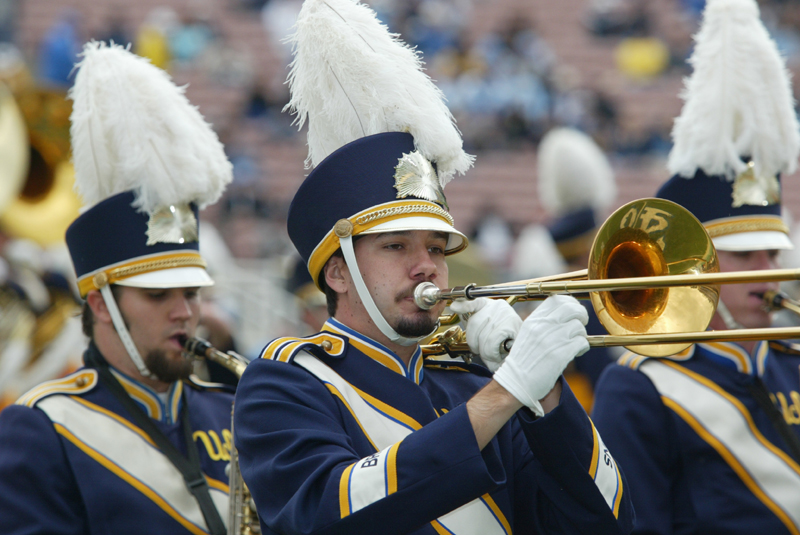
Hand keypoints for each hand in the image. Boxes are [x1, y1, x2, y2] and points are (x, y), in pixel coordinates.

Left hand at [449, 298, 521, 371]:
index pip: (475, 301)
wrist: (526, 354)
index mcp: (492, 305)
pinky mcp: (512, 326)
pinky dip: (493, 353)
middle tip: (485, 350)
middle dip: (475, 343)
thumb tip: (456, 308)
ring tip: (496, 353)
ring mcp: (506, 315)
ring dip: (486, 352)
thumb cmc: (505, 344)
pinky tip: (501, 353)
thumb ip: (473, 322)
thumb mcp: (486, 331)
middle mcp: (499, 306)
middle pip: (474, 324)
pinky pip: (491, 342)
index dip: (464, 305)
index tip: (454, 306)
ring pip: (483, 337)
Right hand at [492, 295, 588, 415]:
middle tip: (581, 323)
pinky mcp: (561, 354)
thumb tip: (566, 312)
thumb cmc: (524, 359)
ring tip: (574, 343)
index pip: (557, 299)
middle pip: (572, 309)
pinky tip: (576, 352)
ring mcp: (552, 340)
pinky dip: (582, 347)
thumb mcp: (528, 333)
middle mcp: (543, 326)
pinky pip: (582, 342)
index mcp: (534, 319)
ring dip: (581, 335)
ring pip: (579, 327)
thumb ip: (543, 321)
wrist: (516, 381)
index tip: (574, 311)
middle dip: (581, 315)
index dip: (570, 303)